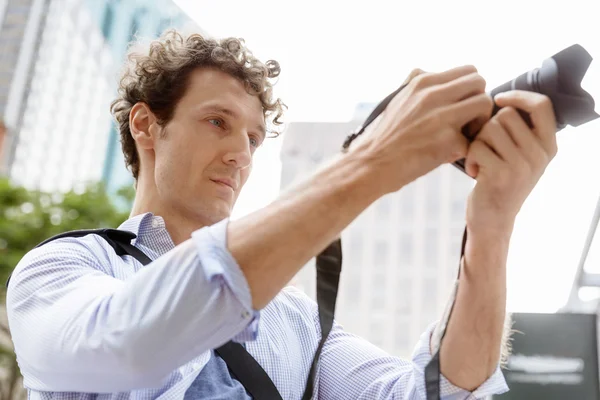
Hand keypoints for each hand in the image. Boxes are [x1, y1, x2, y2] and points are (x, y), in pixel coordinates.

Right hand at [349, 65, 493, 194]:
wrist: (370, 164)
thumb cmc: (384, 136)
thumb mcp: (396, 98)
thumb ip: (416, 83)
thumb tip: (428, 72)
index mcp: (422, 82)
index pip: (468, 71)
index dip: (471, 89)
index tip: (462, 105)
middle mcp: (433, 95)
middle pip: (479, 82)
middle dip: (479, 101)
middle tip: (468, 121)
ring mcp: (442, 118)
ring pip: (484, 104)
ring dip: (480, 121)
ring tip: (464, 136)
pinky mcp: (448, 142)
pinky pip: (473, 139)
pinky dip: (465, 150)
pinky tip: (451, 156)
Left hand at [465, 90, 557, 233]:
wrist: (493, 220)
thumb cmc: (501, 181)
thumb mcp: (521, 157)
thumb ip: (520, 132)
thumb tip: (498, 99)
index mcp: (548, 146)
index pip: (542, 105)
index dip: (519, 96)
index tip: (498, 99)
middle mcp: (539, 155)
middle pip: (506, 115)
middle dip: (487, 127)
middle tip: (485, 148)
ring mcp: (522, 165)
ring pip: (489, 129)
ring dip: (477, 143)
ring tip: (481, 161)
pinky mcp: (501, 175)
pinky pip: (476, 147)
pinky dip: (469, 158)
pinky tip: (475, 172)